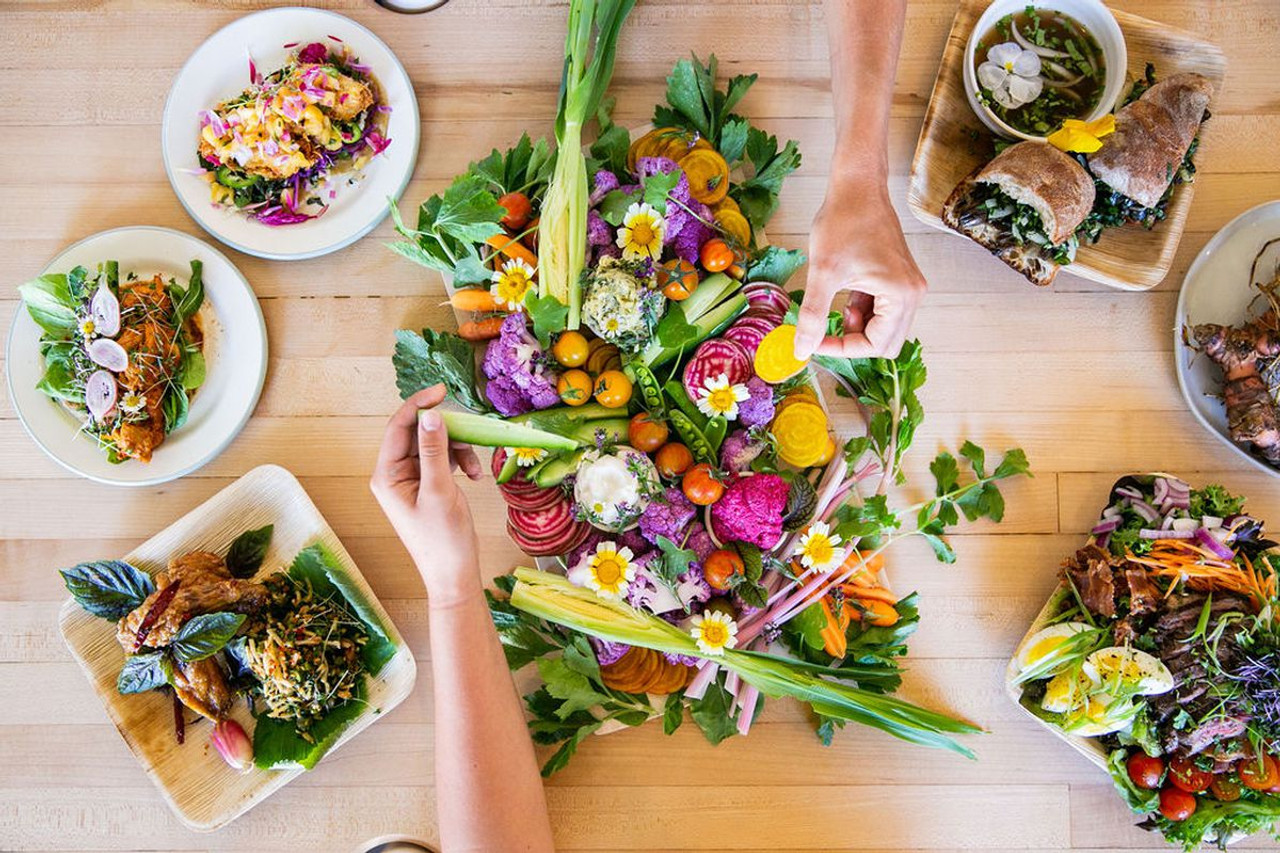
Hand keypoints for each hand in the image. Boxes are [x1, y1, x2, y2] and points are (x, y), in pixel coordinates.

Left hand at [370, 385, 484, 604]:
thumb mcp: (439, 490)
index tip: (442, 391)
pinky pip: (444, 459)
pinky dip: (462, 462)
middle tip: (470, 431)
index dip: (419, 405)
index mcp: (387, 475)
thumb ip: (434, 451)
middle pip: (418, 433)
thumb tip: (430, 415)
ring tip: (475, 467)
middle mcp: (395, 474)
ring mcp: (413, 480)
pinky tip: (476, 476)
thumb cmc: (442, 540)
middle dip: (446, 431)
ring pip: (435, 444)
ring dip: (458, 448)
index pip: (398, 427)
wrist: (453, 574)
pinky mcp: (430, 485)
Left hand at [794, 182, 925, 359]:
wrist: (856, 187)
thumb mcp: (822, 273)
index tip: (814, 342)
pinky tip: (844, 291)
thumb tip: (801, 350)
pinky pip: (881, 310)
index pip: (876, 346)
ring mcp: (909, 286)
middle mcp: (913, 294)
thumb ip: (813, 316)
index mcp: (901, 295)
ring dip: (855, 325)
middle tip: (823, 330)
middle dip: (852, 341)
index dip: (842, 349)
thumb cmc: (843, 221)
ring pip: (883, 328)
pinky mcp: (899, 279)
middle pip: (885, 343)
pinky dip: (860, 310)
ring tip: (836, 299)